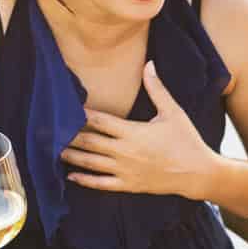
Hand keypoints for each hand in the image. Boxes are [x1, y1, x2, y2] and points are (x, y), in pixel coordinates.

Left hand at [59, 61, 215, 196]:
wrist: (197, 172)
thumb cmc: (186, 140)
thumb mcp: (173, 112)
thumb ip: (157, 89)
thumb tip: (148, 64)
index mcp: (133, 132)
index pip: (99, 121)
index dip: (80, 114)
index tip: (66, 107)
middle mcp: (124, 152)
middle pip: (88, 142)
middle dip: (69, 135)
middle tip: (50, 130)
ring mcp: (125, 170)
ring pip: (90, 163)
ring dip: (71, 156)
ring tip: (55, 149)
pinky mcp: (128, 184)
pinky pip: (101, 184)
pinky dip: (84, 180)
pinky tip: (71, 175)